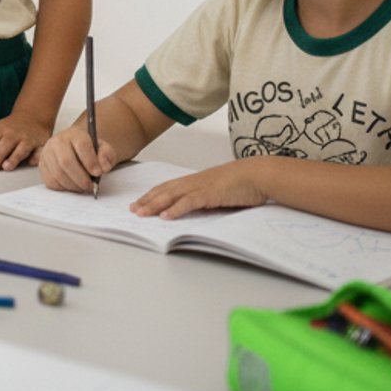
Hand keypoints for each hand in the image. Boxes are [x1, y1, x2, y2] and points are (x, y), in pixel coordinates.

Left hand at [0, 111, 50, 171]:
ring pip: (21, 148)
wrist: (32, 117)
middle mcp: (13, 134)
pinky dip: (37, 156)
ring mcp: (27, 138)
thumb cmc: (9, 128)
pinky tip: (31, 161)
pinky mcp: (40, 144)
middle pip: (3, 145)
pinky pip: (39, 150)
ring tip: (6, 167)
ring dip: (14, 157)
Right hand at [37, 127, 114, 192]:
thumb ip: (107, 155)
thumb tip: (103, 167)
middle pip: (66, 161)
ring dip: (73, 185)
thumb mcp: (103, 149)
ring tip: (84, 187)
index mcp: (75, 134)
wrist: (76, 150)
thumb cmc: (90, 151)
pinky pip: (51, 181)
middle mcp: (57, 141)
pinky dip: (64, 188)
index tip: (98, 173)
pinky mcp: (42, 166)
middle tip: (91, 186)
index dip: (90, 161)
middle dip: (81, 178)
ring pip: (58, 173)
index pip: (81, 145)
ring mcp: (47, 153)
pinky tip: (73, 185)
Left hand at [129, 159, 270, 219]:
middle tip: (132, 210)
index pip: (167, 187)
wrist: (258, 174)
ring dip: (154, 205)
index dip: (151, 195)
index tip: (139, 202)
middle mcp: (193, 182)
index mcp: (194, 180)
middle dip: (146, 200)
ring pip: (171, 196)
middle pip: (163, 191)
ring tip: (141, 214)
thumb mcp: (218, 190)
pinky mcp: (209, 194)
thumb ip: (205, 198)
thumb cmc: (242, 182)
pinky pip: (188, 202)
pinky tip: (165, 216)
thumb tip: (196, 209)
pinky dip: (176, 209)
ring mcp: (200, 187)